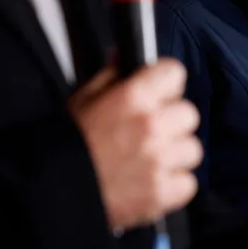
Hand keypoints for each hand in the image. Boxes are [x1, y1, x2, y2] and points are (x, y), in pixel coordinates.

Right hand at [70, 59, 201, 231]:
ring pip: (192, 149)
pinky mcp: (163, 192)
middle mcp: (152, 126)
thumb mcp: (82, 99)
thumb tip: (123, 55)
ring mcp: (160, 161)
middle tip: (150, 131)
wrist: (55, 190)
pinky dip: (174, 184)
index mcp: (134, 97)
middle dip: (172, 120)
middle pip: (188, 113)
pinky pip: (188, 183)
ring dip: (175, 153)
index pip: (174, 74)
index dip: (165, 83)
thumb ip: (110, 76)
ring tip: (150, 159)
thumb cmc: (66, 146)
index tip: (158, 92)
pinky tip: (152, 180)